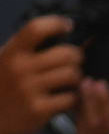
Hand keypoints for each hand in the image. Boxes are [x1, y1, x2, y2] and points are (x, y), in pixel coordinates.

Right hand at [0, 19, 77, 133]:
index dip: (56, 23)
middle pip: (66, 53)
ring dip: (77, 79)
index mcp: (11, 52)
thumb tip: (57, 35)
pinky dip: (73, 99)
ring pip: (72, 75)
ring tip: (70, 82)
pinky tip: (66, 98)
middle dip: (76, 57)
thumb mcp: (5, 60)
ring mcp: (30, 89)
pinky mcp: (39, 109)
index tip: (67, 25)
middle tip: (74, 62)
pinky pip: (70, 98)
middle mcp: (20, 68)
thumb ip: (26, 49)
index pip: (36, 29)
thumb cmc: (2, 88)